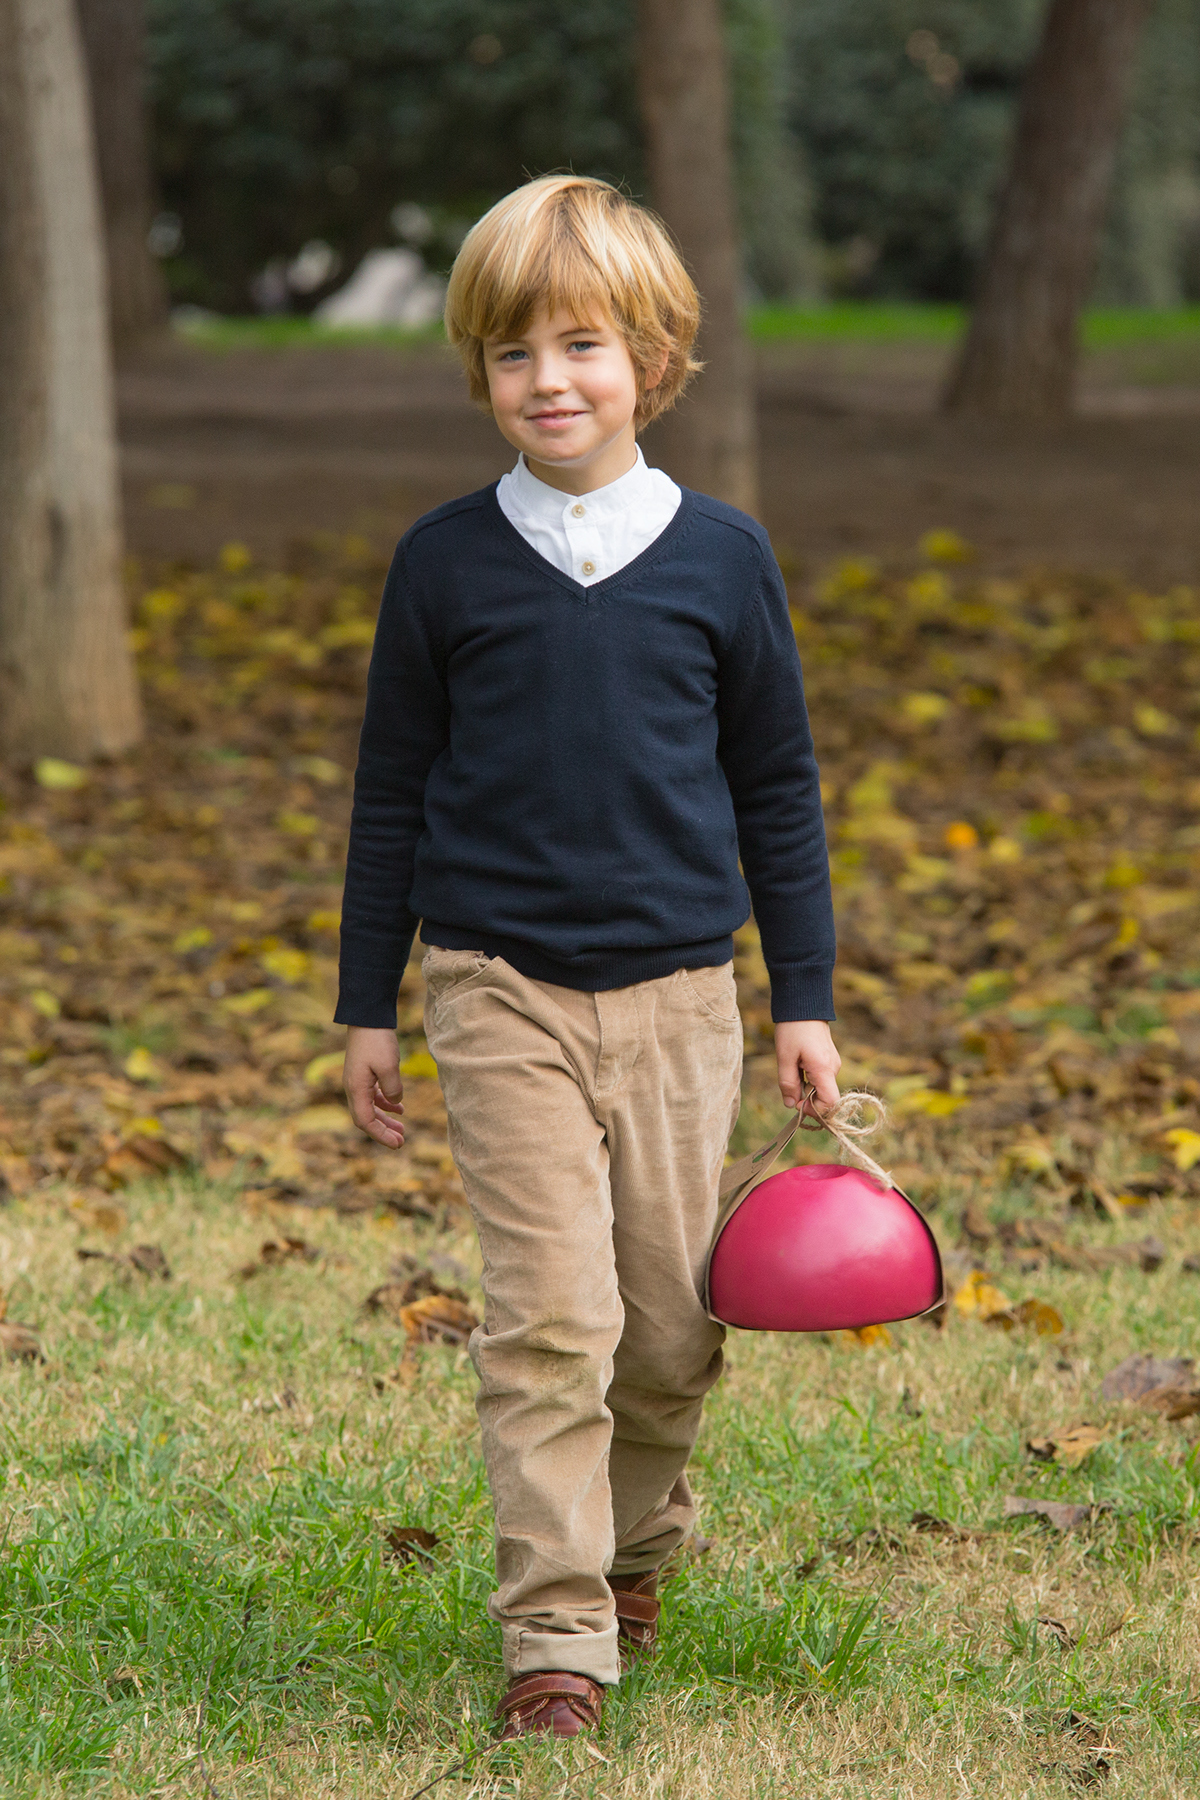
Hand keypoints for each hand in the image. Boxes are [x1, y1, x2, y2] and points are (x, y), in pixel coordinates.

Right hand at [344, 1026, 404, 1147]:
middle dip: (383, 1132)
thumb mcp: (389, 1066)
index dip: (380, 1135)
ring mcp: (358, 1080)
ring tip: (402, 1129)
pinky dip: (385, 1104)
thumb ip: (393, 1089)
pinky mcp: (364, 1073)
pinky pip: (373, 1096)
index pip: (365, 1121)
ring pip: (370, 1108)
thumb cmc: (377, 1041)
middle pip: (366, 1118)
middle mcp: (353, 1087)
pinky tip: (399, 1108)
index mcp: (356, 1089)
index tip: (397, 1144)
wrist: (368, 1017)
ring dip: (385, 1120)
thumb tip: (396, 1104)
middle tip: (401, 1142)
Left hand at [775, 1020, 840, 1113]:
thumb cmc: (793, 1030)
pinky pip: (821, 1076)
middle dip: (806, 1097)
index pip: (831, 1103)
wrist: (804, 1005)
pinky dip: (808, 1077)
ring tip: (792, 1067)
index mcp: (824, 1069)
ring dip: (806, 1085)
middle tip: (789, 1083)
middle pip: (824, 1096)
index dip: (815, 1110)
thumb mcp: (784, 1058)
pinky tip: (798, 1063)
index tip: (797, 1104)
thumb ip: (788, 1084)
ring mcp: (833, 1063)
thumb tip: (791, 1105)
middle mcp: (833, 1068)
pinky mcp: (829, 1058)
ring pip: (821, 1086)